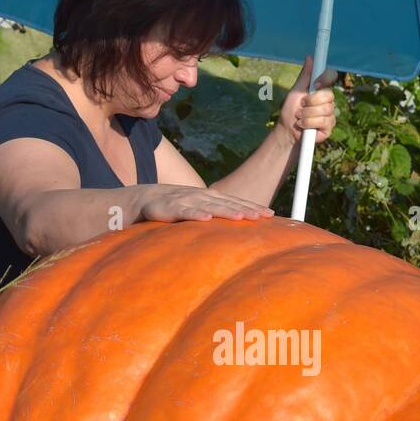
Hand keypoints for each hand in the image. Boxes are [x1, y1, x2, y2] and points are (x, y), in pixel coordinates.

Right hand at [139, 184, 273, 222]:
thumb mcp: (201, 208)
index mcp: (212, 197)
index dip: (253, 207)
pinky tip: (206, 218)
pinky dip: (196, 214)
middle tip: (262, 217)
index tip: (271, 215)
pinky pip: (185, 212)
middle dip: (246, 210)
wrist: (148, 198)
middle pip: (228, 204)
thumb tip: (242, 224)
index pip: (236, 202)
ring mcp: (188, 200)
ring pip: (210, 206)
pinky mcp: (171, 208)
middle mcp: (203, 196)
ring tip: (241, 217)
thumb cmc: (179, 206)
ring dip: (226, 211)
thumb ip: (219, 214)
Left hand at [278, 54, 337, 144]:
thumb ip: (305, 76)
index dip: (326, 78)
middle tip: (301, 107)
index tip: (316, 84)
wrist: (287, 130)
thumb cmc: (290, 110)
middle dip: (311, 102)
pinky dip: (309, 123)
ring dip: (307, 114)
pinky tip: (304, 126)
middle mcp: (328, 100)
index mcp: (321, 88)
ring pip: (325, 109)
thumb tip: (310, 58)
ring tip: (300, 118)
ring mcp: (330, 113)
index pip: (331, 76)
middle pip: (328, 95)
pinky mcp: (329, 126)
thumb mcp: (295, 91)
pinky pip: (323, 121)